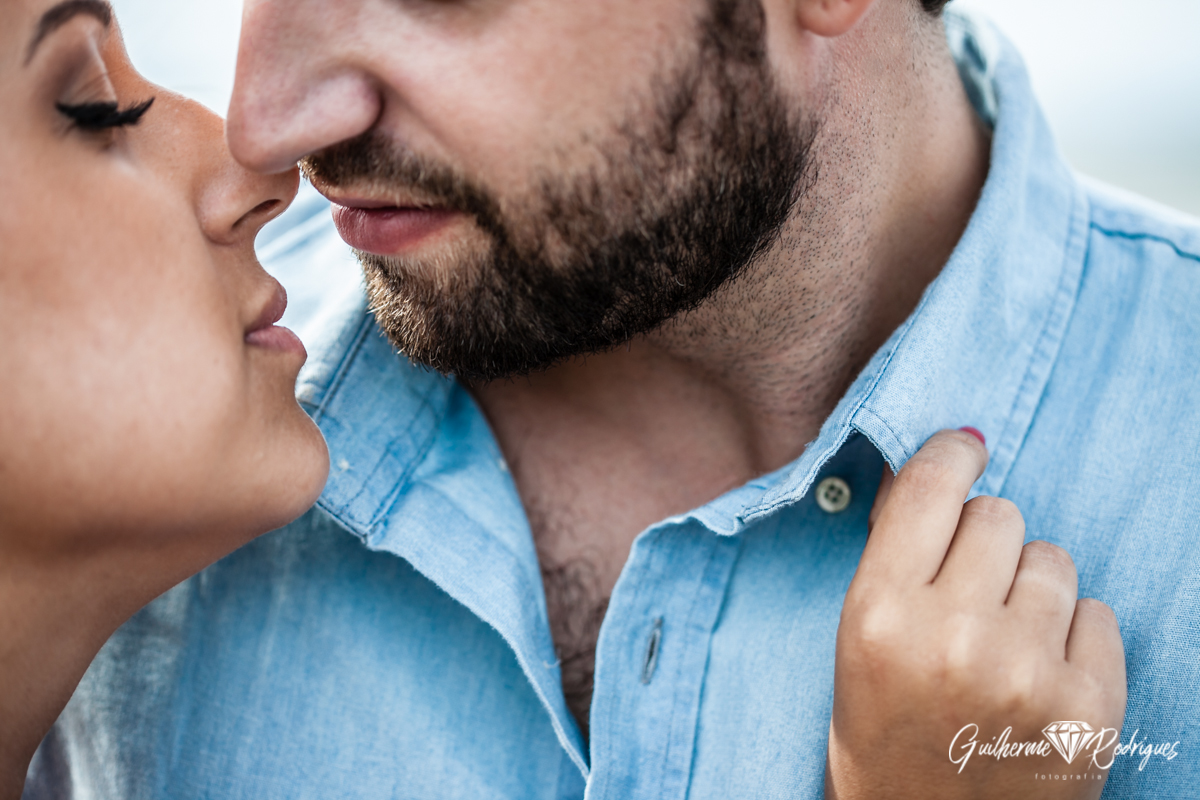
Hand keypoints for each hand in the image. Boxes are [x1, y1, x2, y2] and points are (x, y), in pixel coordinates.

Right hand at [825, 429, 1126, 799]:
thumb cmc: (883, 733)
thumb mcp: (857, 638)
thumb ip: (894, 550)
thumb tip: (941, 462)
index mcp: (881, 616)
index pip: (932, 489)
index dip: (951, 457)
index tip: (964, 449)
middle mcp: (955, 637)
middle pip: (998, 517)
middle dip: (983, 544)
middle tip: (966, 594)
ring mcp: (1030, 674)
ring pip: (1053, 559)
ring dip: (1029, 586)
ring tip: (1003, 641)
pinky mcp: (1091, 708)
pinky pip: (1098, 611)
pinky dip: (1071, 634)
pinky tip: (1039, 674)